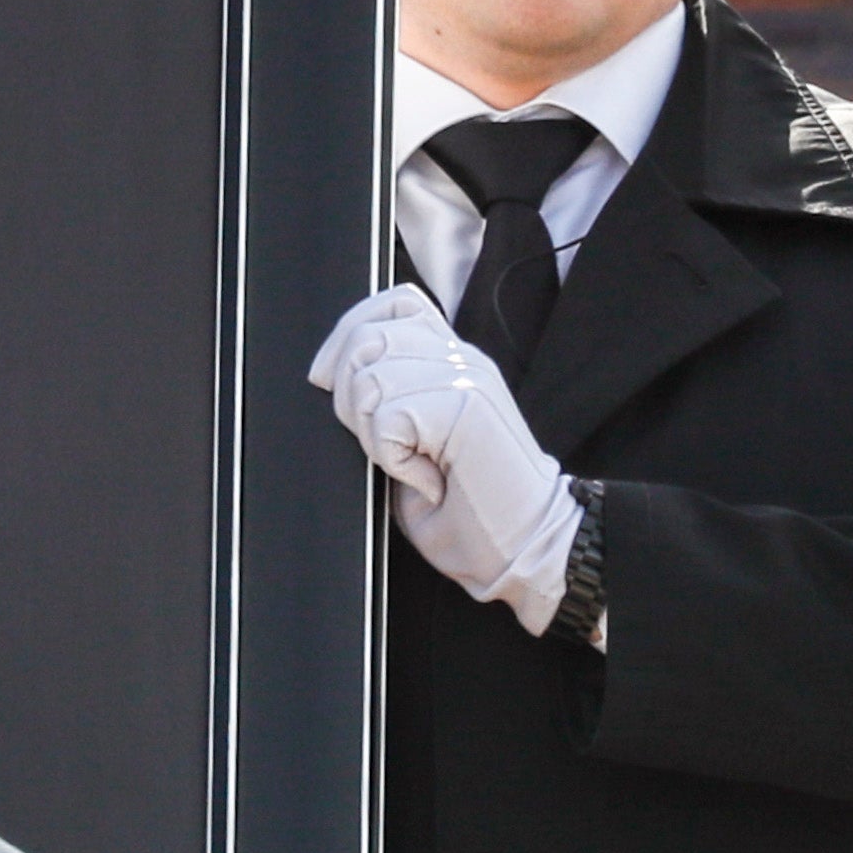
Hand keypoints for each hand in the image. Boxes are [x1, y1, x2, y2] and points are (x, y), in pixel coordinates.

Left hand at [309, 285, 577, 635]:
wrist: (524, 548)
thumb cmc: (467, 508)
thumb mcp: (416, 441)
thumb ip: (389, 396)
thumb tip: (328, 373)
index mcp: (454, 359)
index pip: (393, 304)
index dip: (347, 333)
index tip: (327, 380)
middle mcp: (463, 358)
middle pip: (366, 340)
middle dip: (349, 399)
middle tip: (386, 447)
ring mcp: (468, 378)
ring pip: (371, 380)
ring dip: (372, 435)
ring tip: (412, 465)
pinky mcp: (466, 405)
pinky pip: (387, 419)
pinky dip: (393, 459)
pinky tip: (426, 479)